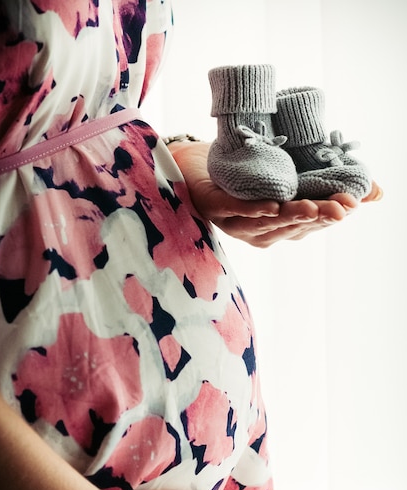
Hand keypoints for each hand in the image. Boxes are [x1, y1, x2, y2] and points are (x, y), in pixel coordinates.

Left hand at [169, 141, 382, 247]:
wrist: (201, 168)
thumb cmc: (250, 176)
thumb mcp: (294, 176)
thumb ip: (331, 184)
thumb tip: (378, 193)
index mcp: (285, 225)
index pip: (316, 222)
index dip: (337, 212)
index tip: (358, 201)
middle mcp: (265, 231)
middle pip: (296, 224)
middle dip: (321, 216)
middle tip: (344, 206)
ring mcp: (240, 224)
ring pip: (270, 222)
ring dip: (292, 216)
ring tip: (313, 207)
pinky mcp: (217, 210)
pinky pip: (238, 211)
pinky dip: (254, 210)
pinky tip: (271, 205)